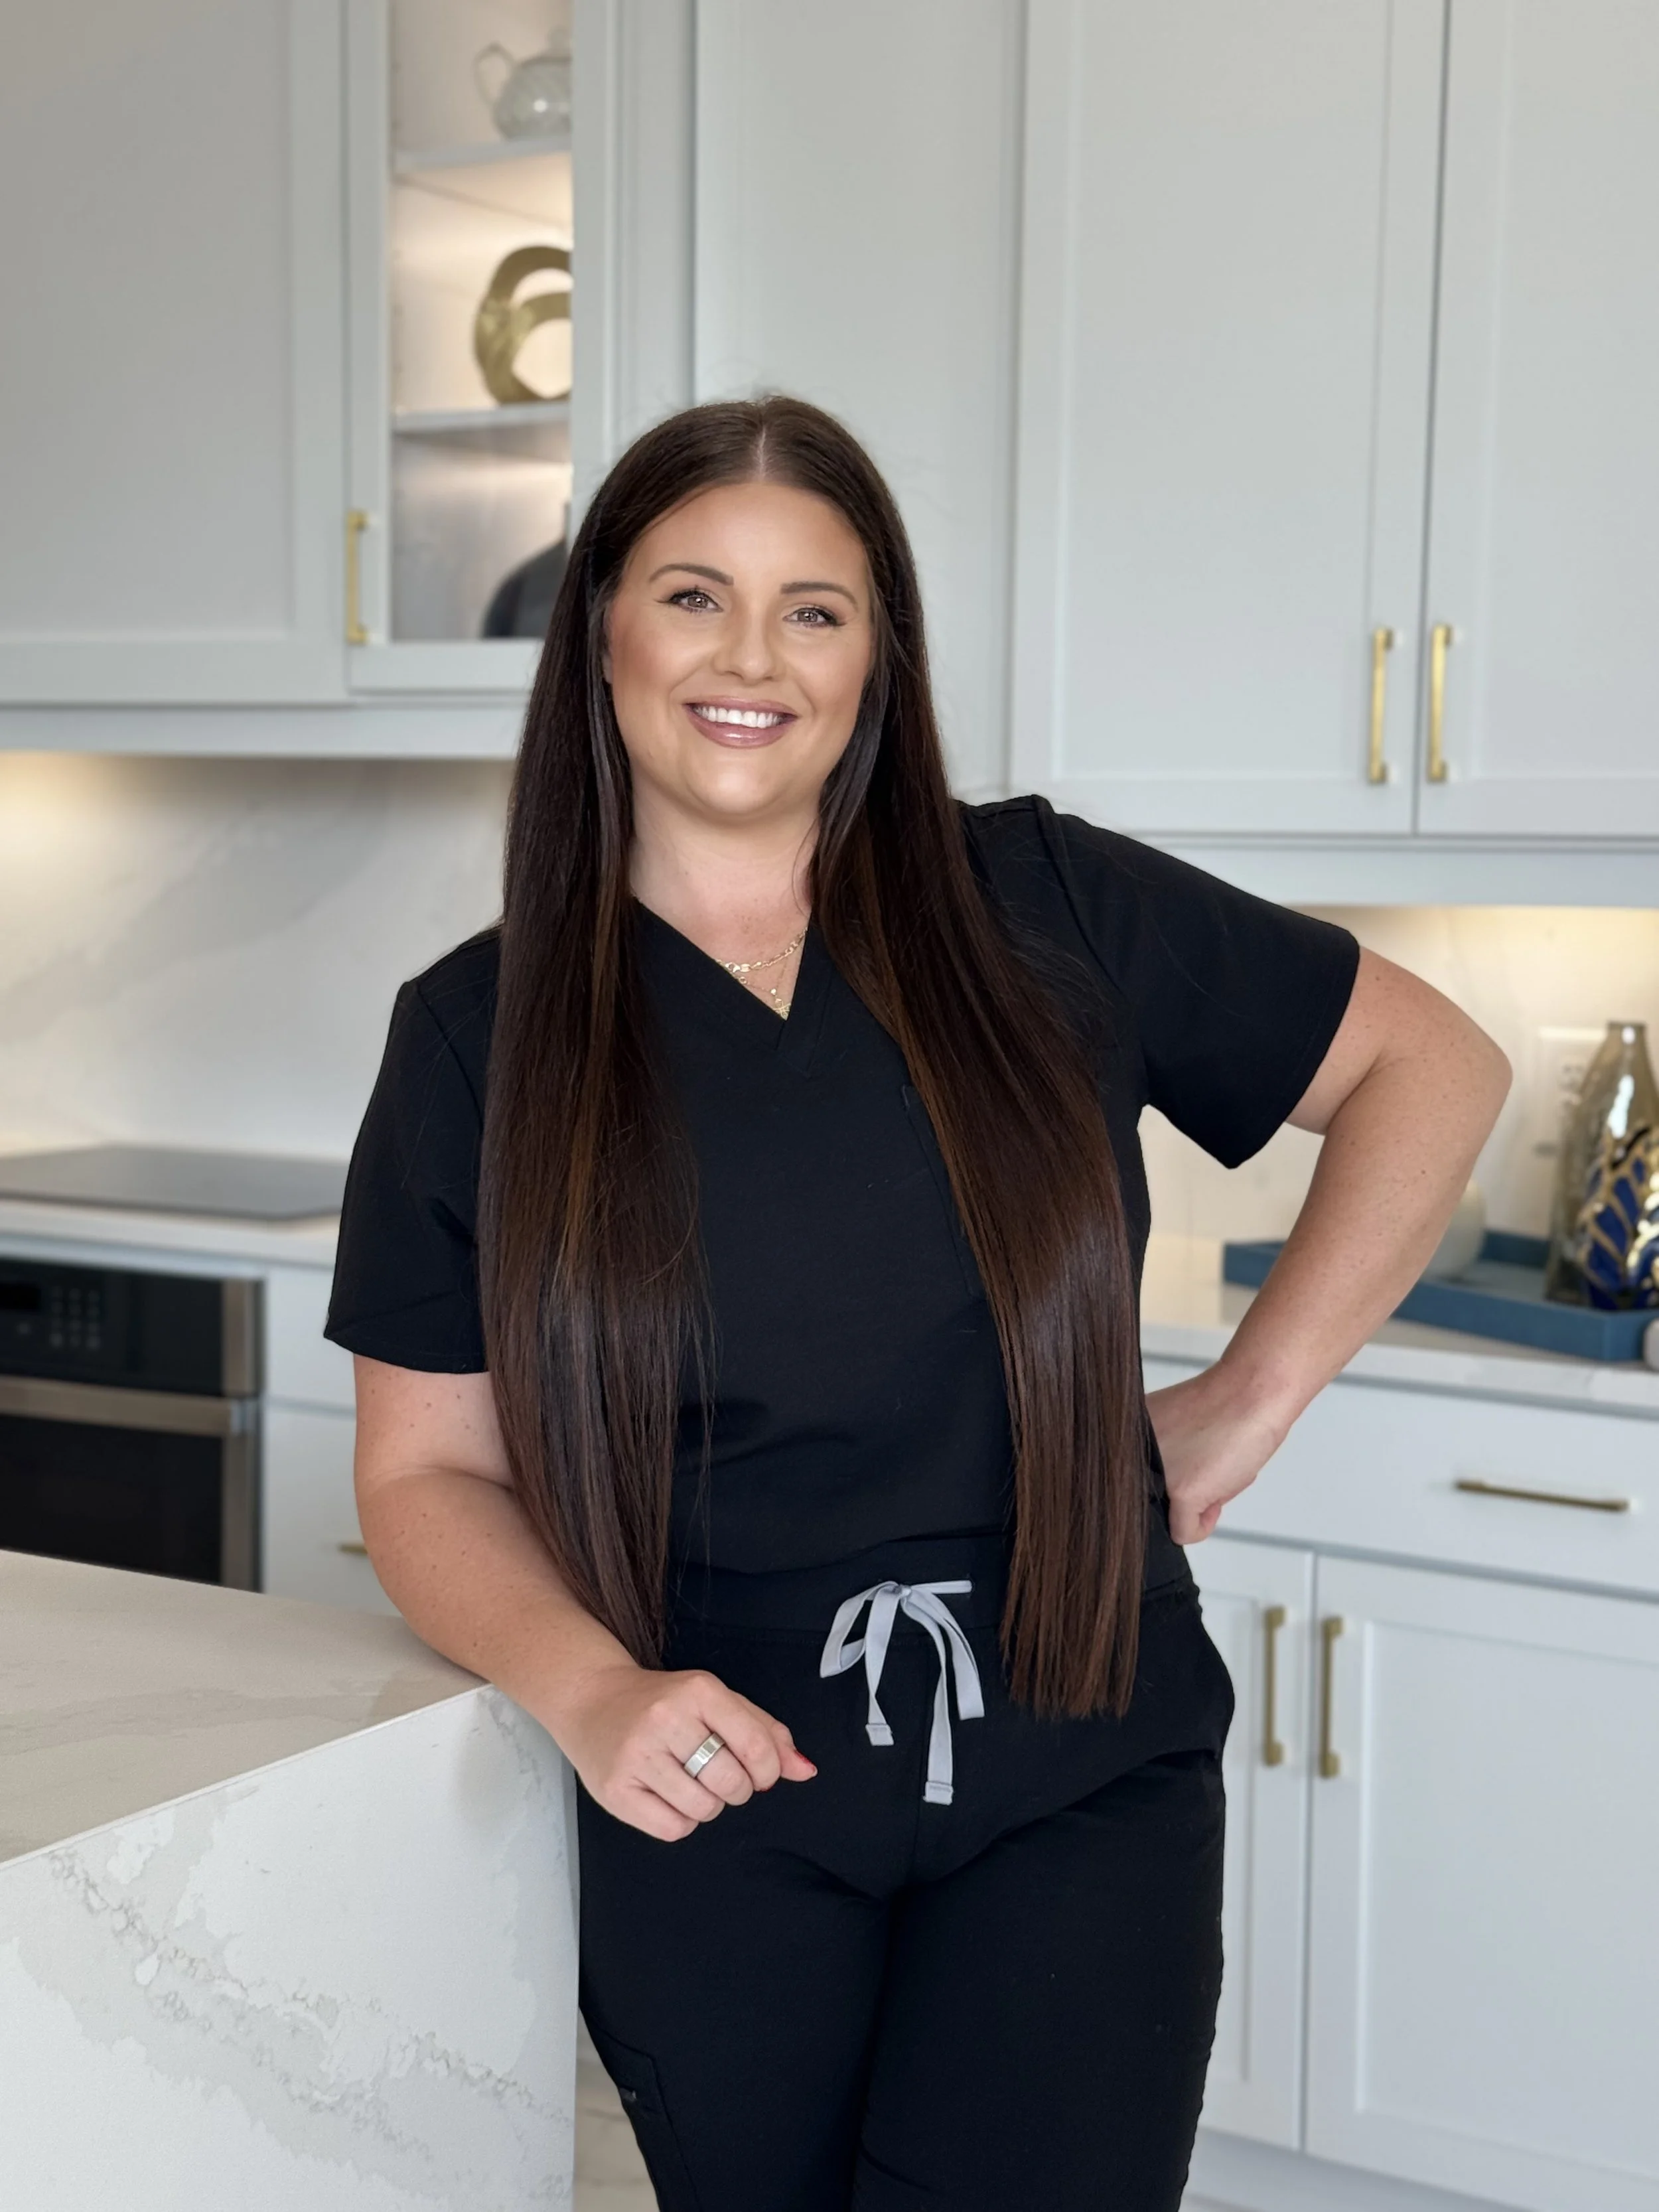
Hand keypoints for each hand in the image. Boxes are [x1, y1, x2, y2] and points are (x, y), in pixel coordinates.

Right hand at [554, 1661, 816, 1841]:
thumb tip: (805, 1770)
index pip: (756, 1746)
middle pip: (731, 1783)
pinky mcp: (615, 1789)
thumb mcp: (716, 1701)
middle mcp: (665, 1719)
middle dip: (737, 1789)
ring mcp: (636, 1755)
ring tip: (690, 1781)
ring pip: (703, 1810)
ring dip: (707, 1805)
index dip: (769, 1771)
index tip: (762, 1772)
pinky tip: (668, 1795)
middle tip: (719, 1774)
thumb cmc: (662, 1702)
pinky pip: (672, 1829)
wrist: (591, 1699)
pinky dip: (681, 1820)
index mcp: (697, 1691)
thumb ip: (764, 1732)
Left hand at [1145, 1364, 1289, 1543]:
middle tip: (1204, 1464)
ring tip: (1213, 1467)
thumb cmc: (1223, 1406)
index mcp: (1123, 1438)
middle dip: (1178, 1493)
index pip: (1131, 1483)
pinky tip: (1217, 1491)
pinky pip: (1185, 1533)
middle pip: (1151, 1500)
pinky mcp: (1180, 1493)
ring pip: (1167, 1517)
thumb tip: (1164, 1498)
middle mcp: (1129, 1455)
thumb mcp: (1174, 1434)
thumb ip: (1160, 1461)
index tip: (1185, 1462)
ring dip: (1191, 1504)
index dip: (1164, 1480)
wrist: (1251, 1391)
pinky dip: (1203, 1525)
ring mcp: (1154, 1475)